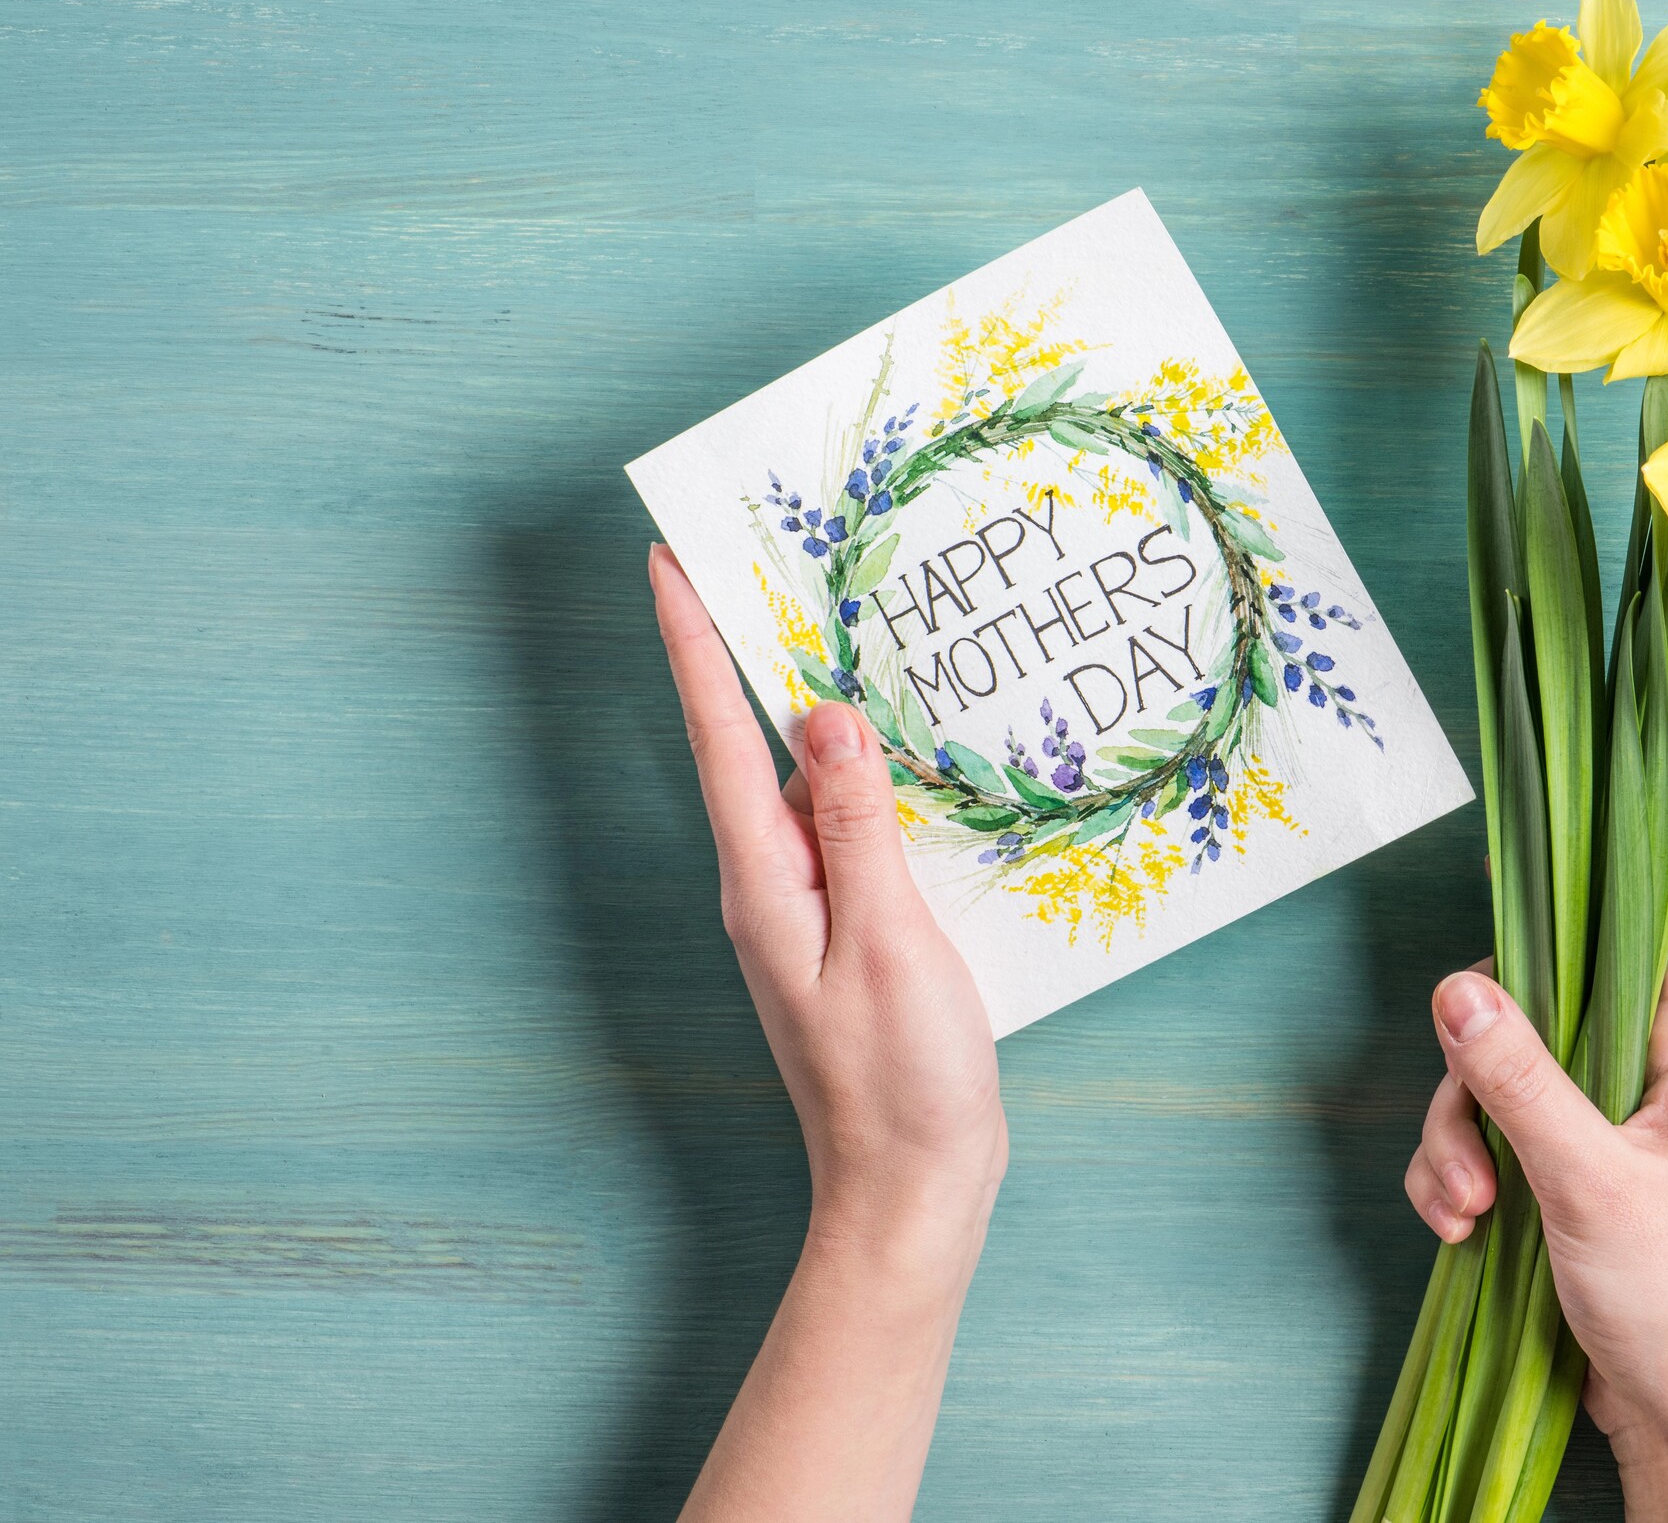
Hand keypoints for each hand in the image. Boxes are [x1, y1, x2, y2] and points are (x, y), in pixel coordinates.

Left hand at [651, 544, 1005, 1521]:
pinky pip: (845, 830)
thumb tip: (821, 719)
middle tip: (761, 563)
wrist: (914, 1189)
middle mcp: (770, 885)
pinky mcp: (849, 932)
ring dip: (812, 714)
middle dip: (749, 655)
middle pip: (750, 748)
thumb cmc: (902, 1079)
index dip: (696, 645)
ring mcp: (806, 911)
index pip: (720, 738)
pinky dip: (864, 780)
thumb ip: (858, 824)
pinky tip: (903, 759)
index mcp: (766, 880)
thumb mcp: (889, 939)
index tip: (672, 561)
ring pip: (803, 787)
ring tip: (833, 632)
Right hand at [1405, 923, 1667, 1521]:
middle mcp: (1650, 1075)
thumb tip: (1457, 988)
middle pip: (1539, 1000)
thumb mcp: (1590, 1182)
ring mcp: (1605, 1127)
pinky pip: (1489, 1141)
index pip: (1651, 923)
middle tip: (1469, 1140)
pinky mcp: (1565, 1178)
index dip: (1587, 885)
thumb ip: (1521, 1081)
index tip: (1511, 870)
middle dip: (1476, 1067)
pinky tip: (1460, 1230)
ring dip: (1459, 1138)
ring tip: (1465, 1211)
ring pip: (1499, 1076)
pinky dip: (1458, 1178)